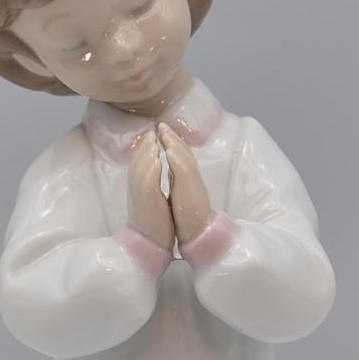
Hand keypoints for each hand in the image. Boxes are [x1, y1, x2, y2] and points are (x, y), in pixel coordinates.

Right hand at [126, 130, 174, 249]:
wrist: (149, 247)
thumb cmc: (154, 224)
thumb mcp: (152, 201)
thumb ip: (150, 185)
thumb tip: (154, 170)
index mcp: (138, 190)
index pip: (138, 165)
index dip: (143, 150)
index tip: (151, 137)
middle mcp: (136, 191)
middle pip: (137, 164)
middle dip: (144, 147)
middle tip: (151, 132)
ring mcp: (140, 198)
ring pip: (140, 171)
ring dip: (146, 155)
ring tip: (153, 141)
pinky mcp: (147, 205)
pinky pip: (147, 186)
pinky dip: (151, 172)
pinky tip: (156, 161)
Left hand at [158, 122, 211, 244]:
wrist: (198, 235)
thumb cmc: (188, 219)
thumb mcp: (180, 194)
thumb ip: (176, 181)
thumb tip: (170, 170)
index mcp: (186, 180)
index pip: (179, 156)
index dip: (171, 143)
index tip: (160, 132)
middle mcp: (191, 178)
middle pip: (182, 152)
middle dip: (171, 137)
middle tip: (160, 125)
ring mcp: (193, 183)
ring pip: (184, 157)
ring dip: (174, 142)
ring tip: (163, 131)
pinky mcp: (192, 191)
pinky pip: (185, 171)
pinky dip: (177, 159)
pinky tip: (169, 150)